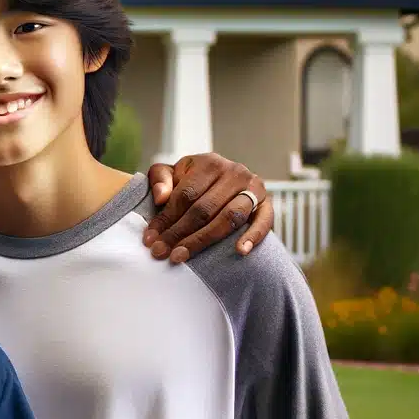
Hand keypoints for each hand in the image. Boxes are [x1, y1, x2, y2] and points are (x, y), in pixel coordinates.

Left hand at [144, 154, 272, 262]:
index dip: (165, 218)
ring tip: (181, 256)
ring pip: (228, 218)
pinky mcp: (268, 204)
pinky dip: (253, 236)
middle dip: (179, 233)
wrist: (223, 181)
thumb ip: (160, 179)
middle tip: (160, 252)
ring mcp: (254, 188)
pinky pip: (264, 221)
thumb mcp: (173, 173)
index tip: (150, 239)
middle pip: (204, 209)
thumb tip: (161, 197)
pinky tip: (240, 251)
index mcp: (210, 163)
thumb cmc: (193, 180)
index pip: (185, 194)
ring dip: (203, 240)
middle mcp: (235, 172)